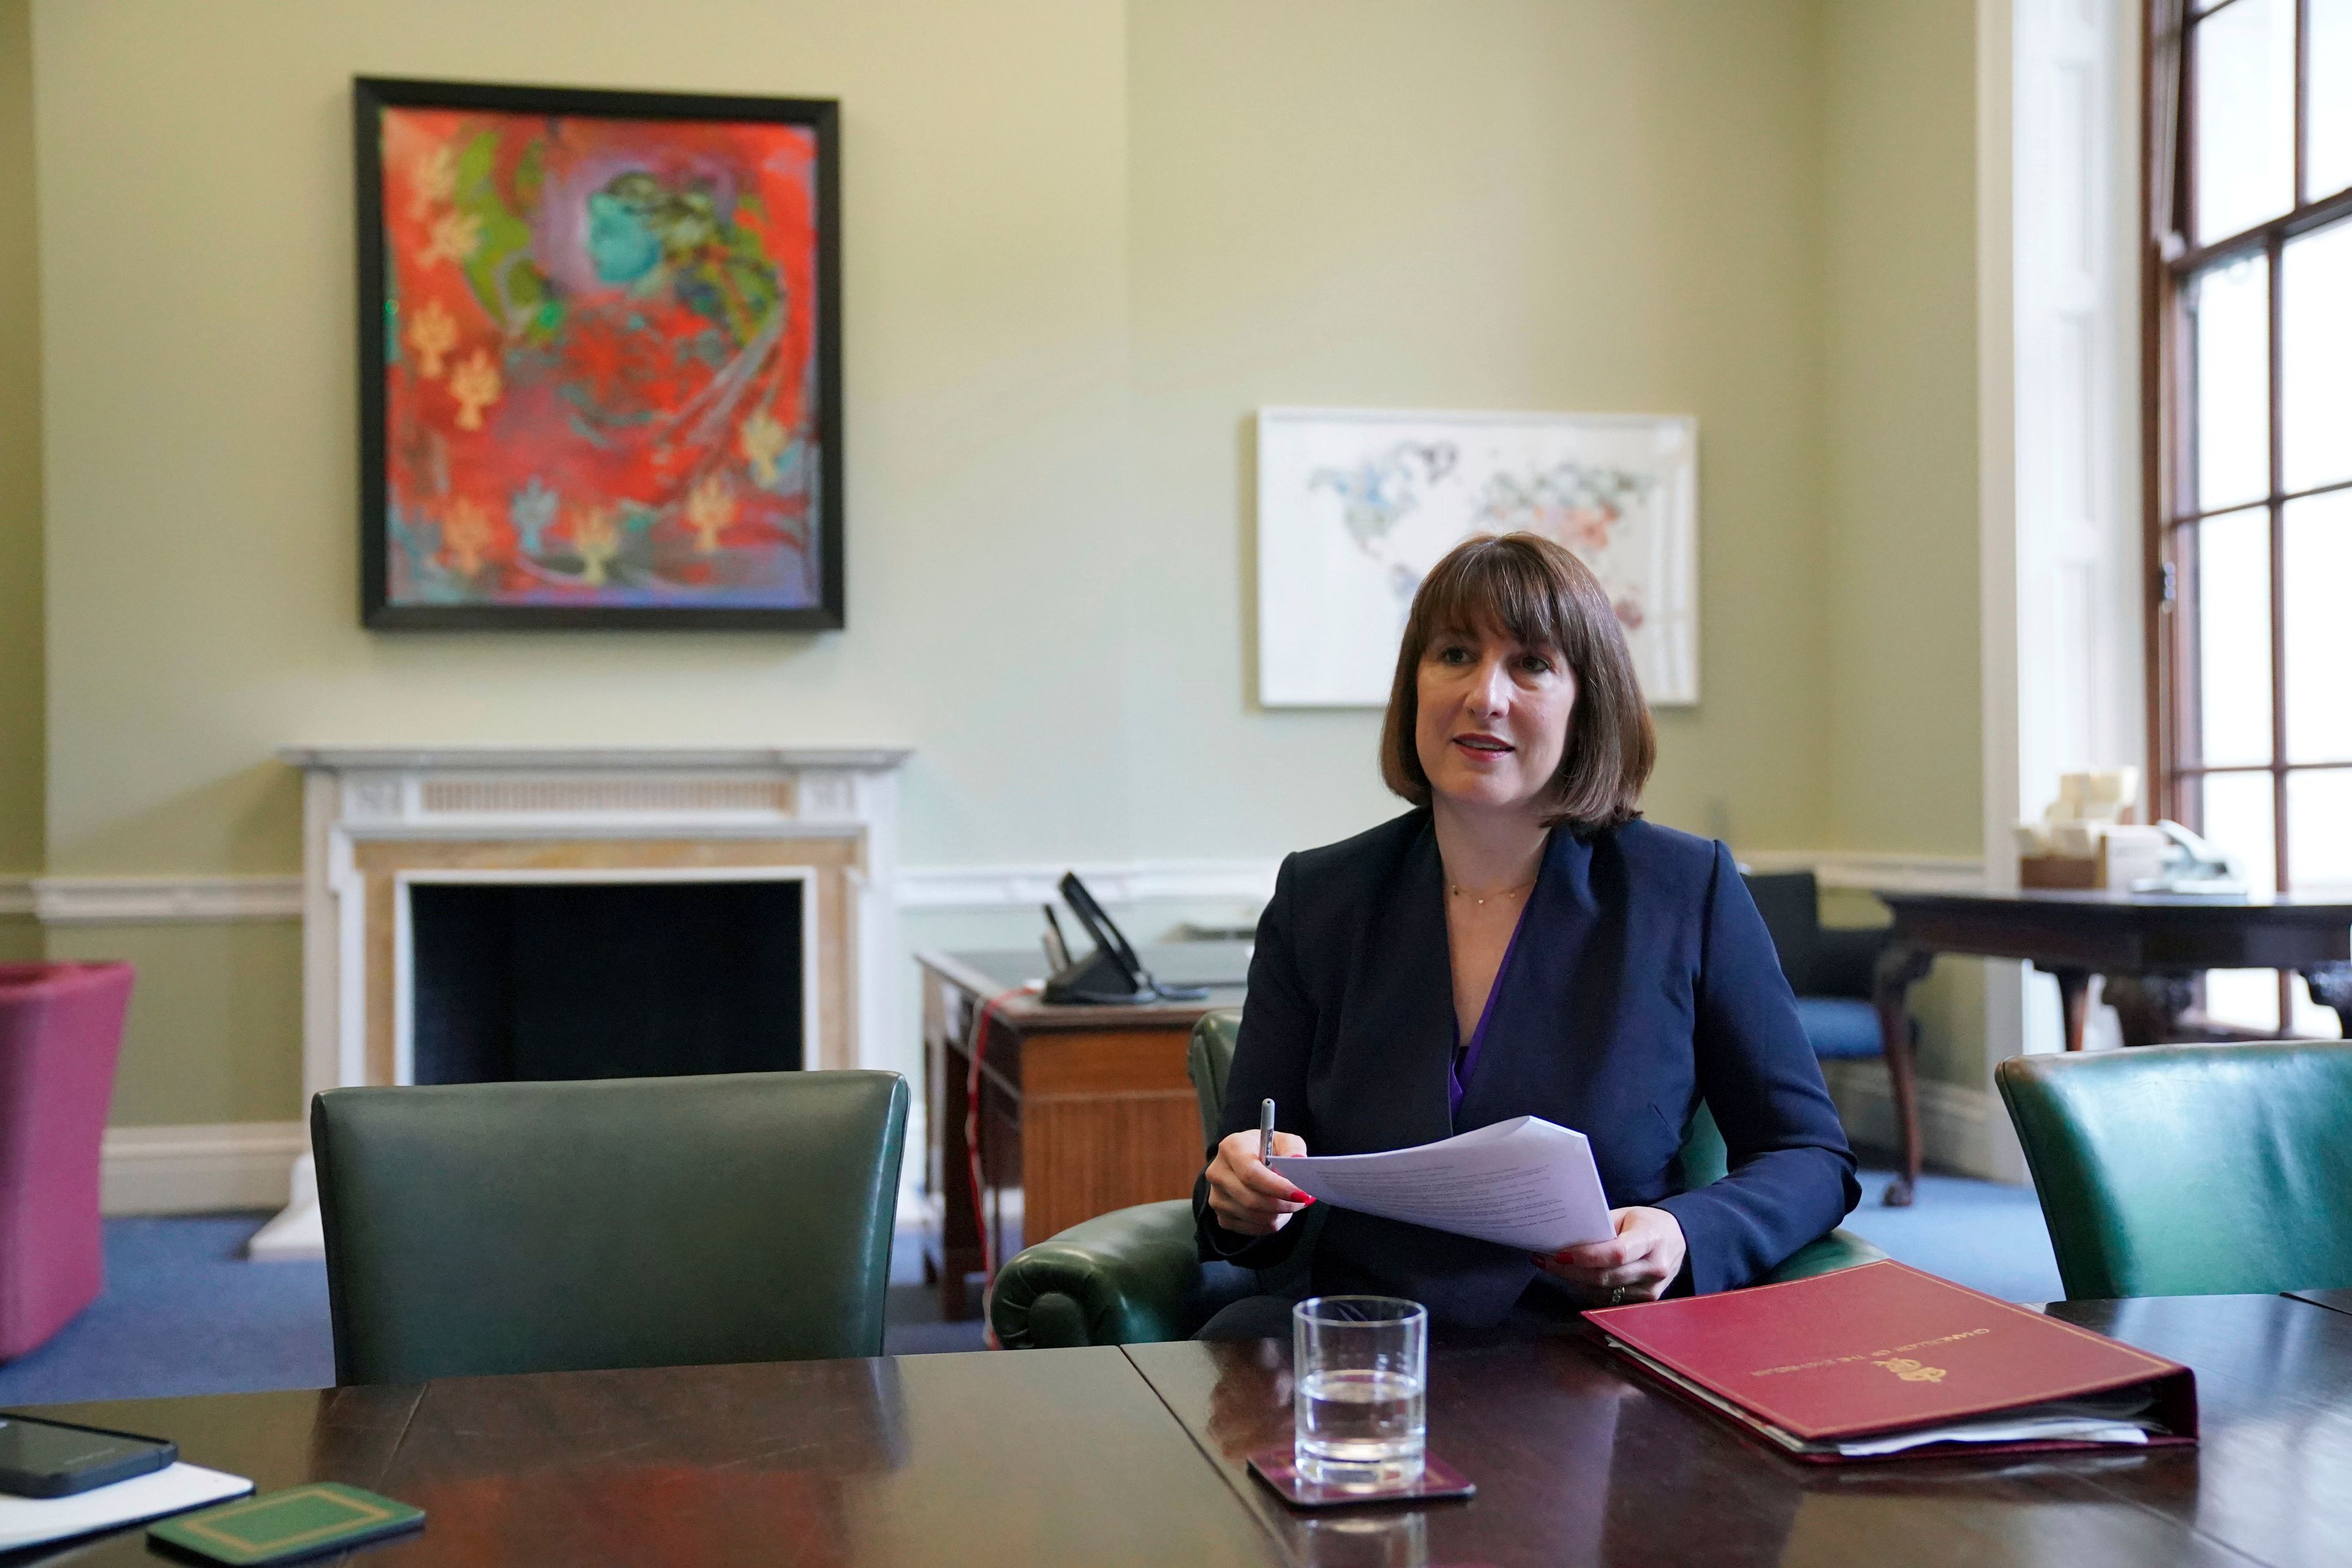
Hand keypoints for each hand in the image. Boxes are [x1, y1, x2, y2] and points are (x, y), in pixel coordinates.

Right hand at [1203, 1129, 1313, 1235]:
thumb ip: (1293, 1148)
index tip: (1301, 1193)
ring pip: (1254, 1217)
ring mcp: (1217, 1198)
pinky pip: (1252, 1229)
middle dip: (1283, 1204)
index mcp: (1231, 1148)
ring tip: (1291, 1203)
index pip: (1251, 1174)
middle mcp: (1217, 1173)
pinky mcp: (1222, 1217)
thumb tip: (1298, 1162)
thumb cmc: (1265, 1150)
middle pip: (1251, 1199)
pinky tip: (1277, 1211)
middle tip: (1303, 1200)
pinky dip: (1270, 1223)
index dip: (1277, 1187)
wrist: (1245, 1163)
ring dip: (1279, 1214)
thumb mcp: (1282, 1141)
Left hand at [1533, 1206, 1685, 1305]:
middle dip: (1569, 1270)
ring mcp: (1652, 1289)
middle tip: (1544, 1259)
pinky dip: (1588, 1287)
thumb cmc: (1646, 1224)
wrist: (1676, 1241)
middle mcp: (1654, 1268)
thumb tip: (1565, 1236)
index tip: (1559, 1254)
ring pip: (1602, 1291)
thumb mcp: (1626, 1215)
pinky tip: (1574, 1275)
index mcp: (1651, 1239)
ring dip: (1574, 1280)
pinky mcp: (1646, 1301)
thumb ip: (1600, 1227)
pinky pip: (1608, 1298)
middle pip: (1605, 1276)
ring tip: (1552, 1265)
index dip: (1586, 1256)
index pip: (1616, 1253)